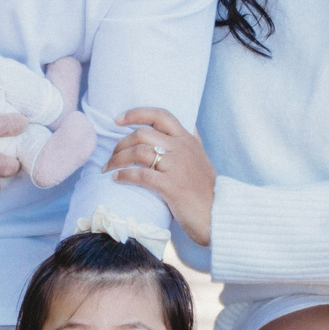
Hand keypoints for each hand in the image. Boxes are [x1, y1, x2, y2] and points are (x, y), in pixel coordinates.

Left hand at [104, 108, 214, 245]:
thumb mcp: (203, 160)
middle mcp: (181, 149)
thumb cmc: (208, 191)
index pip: (160, 115)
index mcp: (187, 140)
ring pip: (139, 152)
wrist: (219, 215)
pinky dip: (125, 175)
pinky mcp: (171, 186)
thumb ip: (194, 142)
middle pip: (142, 134)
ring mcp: (176, 167)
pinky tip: (117, 179)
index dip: (136, 114)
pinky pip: (141, 175)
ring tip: (109, 169)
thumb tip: (191, 125)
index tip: (117, 120)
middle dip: (120, 143)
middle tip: (111, 156)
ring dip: (118, 159)